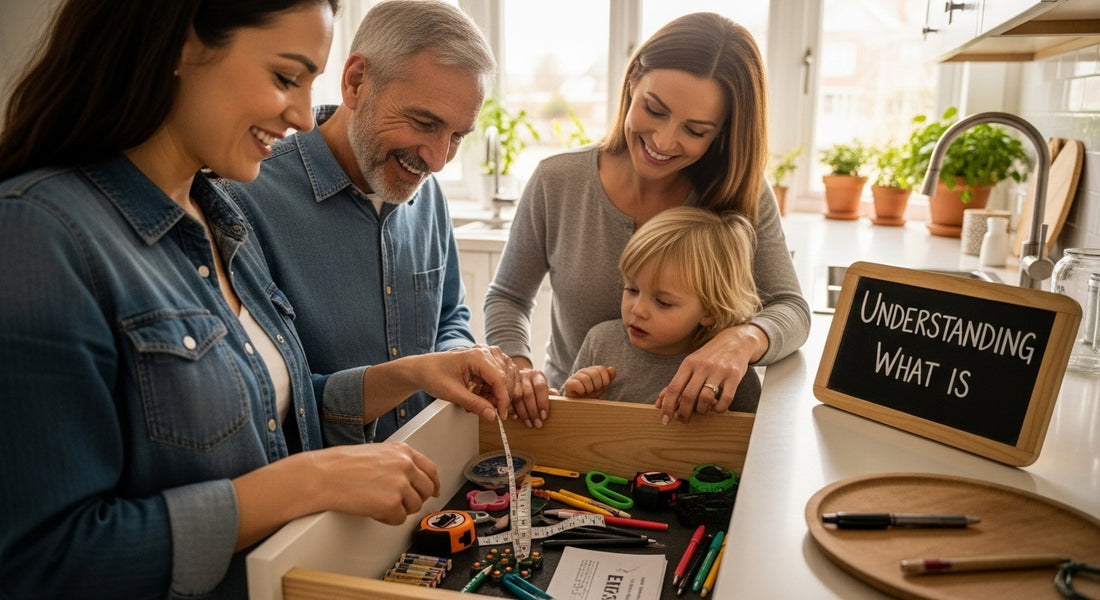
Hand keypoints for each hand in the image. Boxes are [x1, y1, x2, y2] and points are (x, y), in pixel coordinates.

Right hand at [310, 442, 440, 524]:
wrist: (324, 476)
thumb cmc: (341, 465)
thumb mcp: (377, 453)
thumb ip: (398, 462)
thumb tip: (412, 478)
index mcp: (403, 451)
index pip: (431, 469)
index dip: (433, 483)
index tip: (434, 491)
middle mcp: (405, 465)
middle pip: (427, 490)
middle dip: (415, 499)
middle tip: (400, 502)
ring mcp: (400, 484)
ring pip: (414, 506)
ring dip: (399, 509)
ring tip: (377, 502)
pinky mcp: (392, 503)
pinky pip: (399, 519)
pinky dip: (387, 518)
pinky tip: (372, 509)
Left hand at [423, 345, 516, 420]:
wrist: (423, 369)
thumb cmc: (433, 375)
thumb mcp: (453, 393)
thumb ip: (474, 404)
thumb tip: (492, 415)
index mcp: (477, 356)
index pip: (499, 379)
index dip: (502, 399)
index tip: (501, 415)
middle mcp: (485, 353)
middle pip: (506, 378)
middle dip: (500, 397)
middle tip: (488, 410)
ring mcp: (487, 356)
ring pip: (505, 378)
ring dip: (497, 393)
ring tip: (482, 401)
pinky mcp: (486, 363)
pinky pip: (498, 378)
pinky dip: (493, 390)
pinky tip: (481, 395)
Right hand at [508, 366, 550, 427]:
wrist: (519, 377)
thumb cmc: (534, 385)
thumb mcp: (543, 386)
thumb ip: (549, 392)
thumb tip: (557, 396)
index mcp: (537, 375)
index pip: (540, 387)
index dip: (542, 402)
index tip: (544, 415)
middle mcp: (525, 376)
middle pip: (528, 394)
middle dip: (533, 411)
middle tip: (537, 423)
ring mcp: (513, 381)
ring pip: (517, 398)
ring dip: (523, 413)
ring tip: (529, 423)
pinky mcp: (505, 387)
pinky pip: (507, 400)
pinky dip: (511, 410)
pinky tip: (516, 418)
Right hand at [562, 365, 615, 398]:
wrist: (580, 406)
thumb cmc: (591, 396)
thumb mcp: (602, 387)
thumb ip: (609, 378)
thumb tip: (612, 368)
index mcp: (592, 370)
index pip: (601, 369)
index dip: (604, 380)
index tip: (602, 387)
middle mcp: (583, 371)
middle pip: (595, 373)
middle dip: (597, 385)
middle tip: (594, 391)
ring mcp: (575, 376)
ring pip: (586, 379)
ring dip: (589, 389)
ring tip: (587, 393)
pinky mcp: (568, 384)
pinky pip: (576, 383)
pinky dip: (581, 390)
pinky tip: (581, 393)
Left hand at [656, 324, 767, 423]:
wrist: (735, 341)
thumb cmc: (709, 356)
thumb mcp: (690, 365)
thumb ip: (675, 383)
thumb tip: (659, 404)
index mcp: (688, 363)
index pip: (673, 388)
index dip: (667, 406)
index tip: (665, 419)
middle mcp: (702, 366)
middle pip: (688, 396)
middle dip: (683, 413)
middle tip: (684, 419)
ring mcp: (719, 370)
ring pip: (705, 398)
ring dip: (701, 411)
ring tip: (701, 411)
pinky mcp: (734, 376)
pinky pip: (726, 399)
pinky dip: (719, 408)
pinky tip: (716, 407)